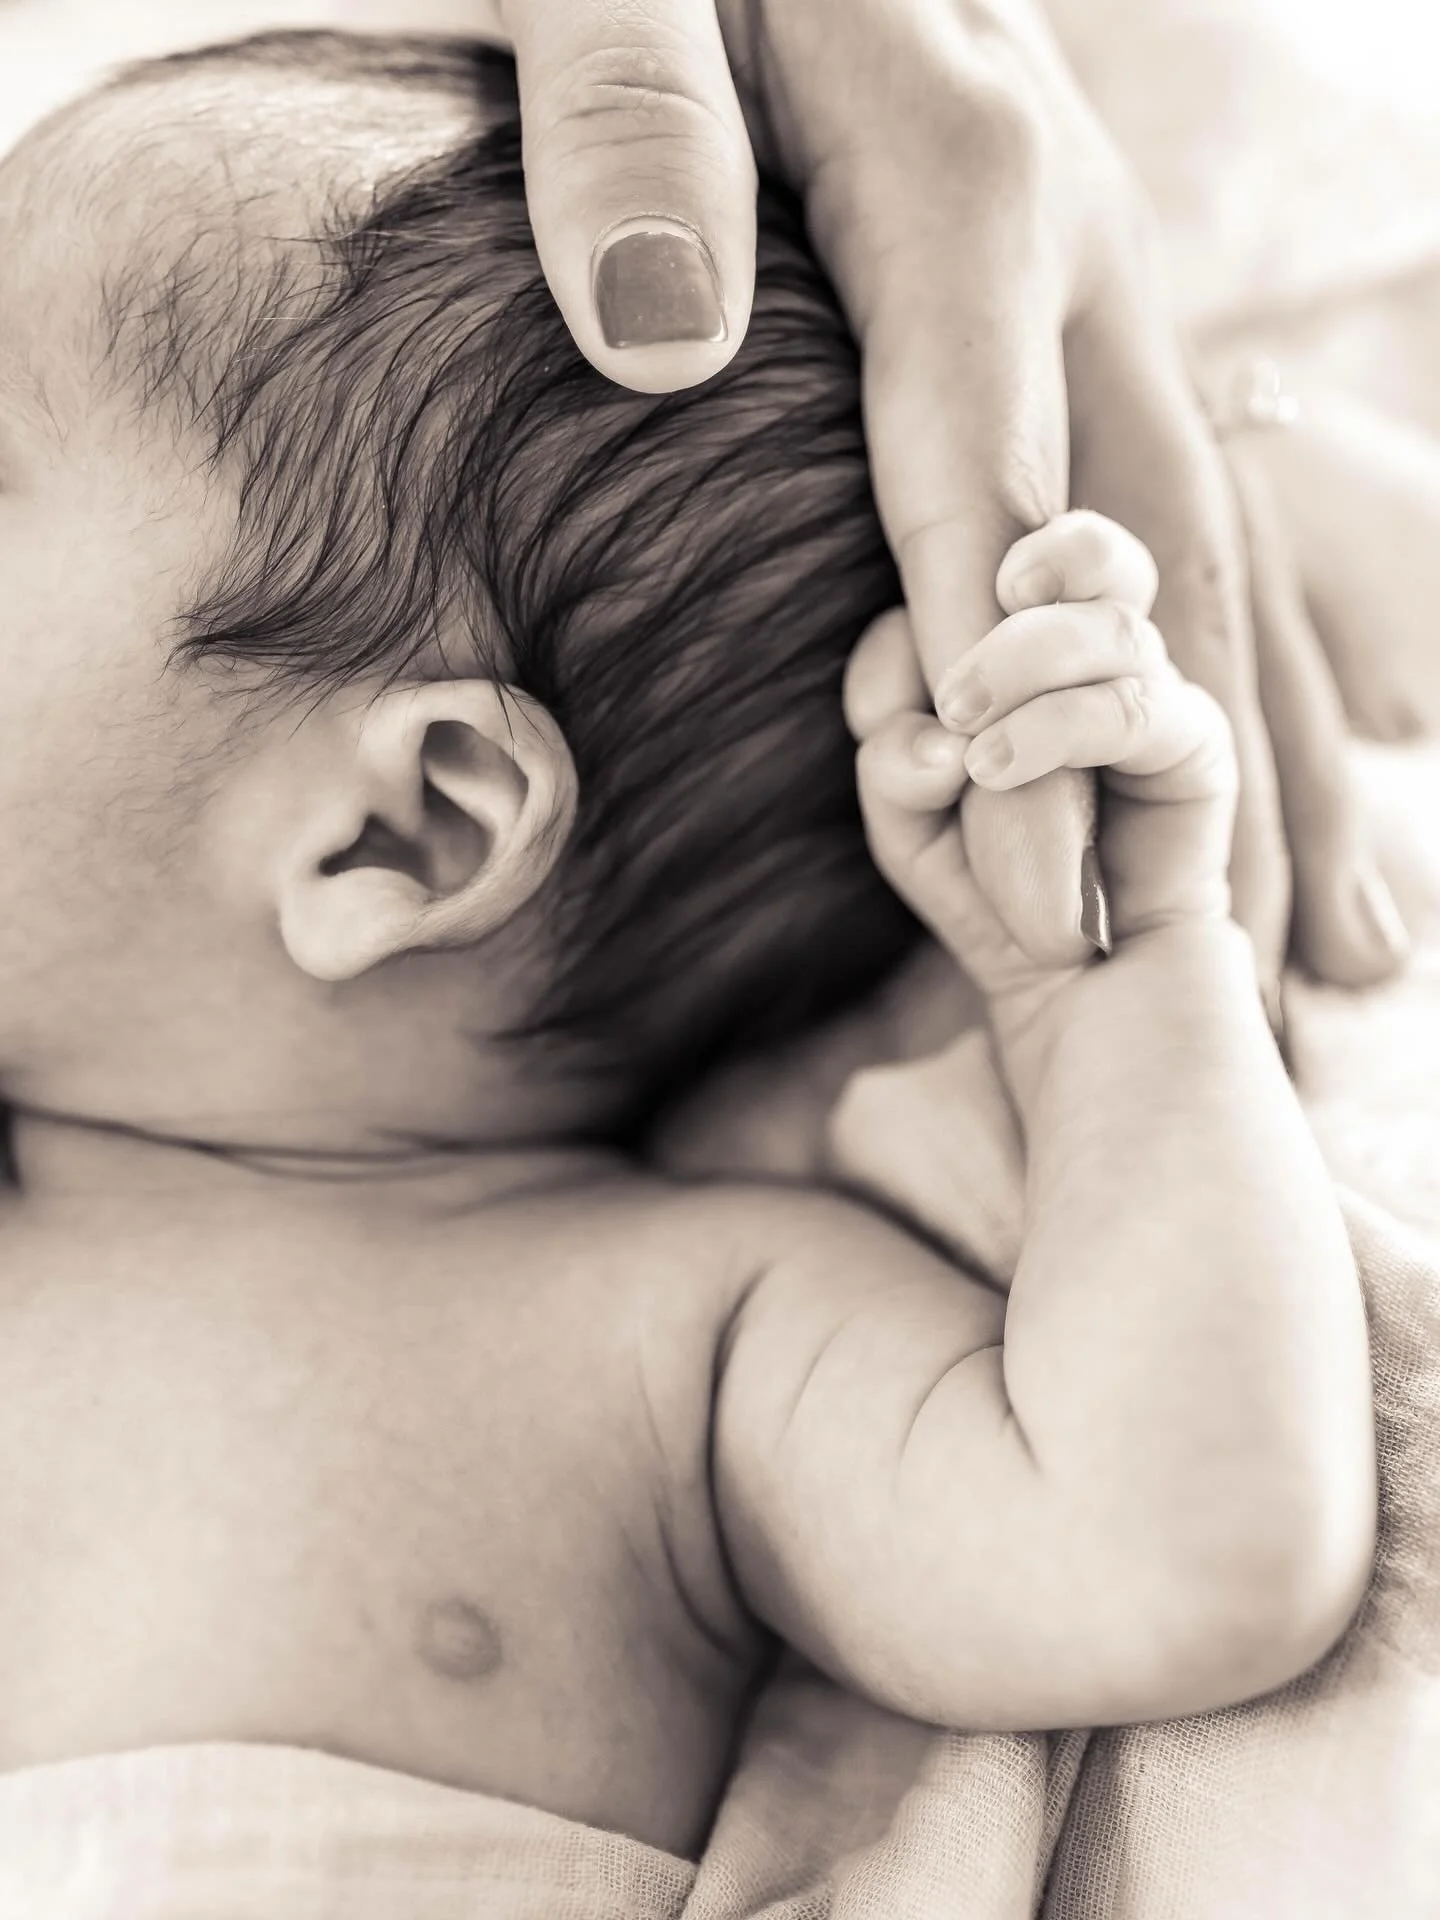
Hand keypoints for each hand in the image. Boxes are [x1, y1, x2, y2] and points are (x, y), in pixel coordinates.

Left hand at [480, 0, 1391, 991]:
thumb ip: (627, 118)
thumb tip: (663, 330)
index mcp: (956, 180)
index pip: (983, 494)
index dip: (1008, 704)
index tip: (1035, 896)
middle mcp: (1074, 237)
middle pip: (1162, 553)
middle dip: (1207, 779)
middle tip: (1268, 987)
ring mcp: (1100, 268)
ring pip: (1216, 542)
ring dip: (1277, 747)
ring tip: (1335, 938)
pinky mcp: (1078, 289)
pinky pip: (1186, 491)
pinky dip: (1245, 649)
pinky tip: (1276, 745)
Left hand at [851, 511, 1237, 1017]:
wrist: (1077, 989)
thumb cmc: (991, 893)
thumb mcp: (910, 828)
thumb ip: (893, 762)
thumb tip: (927, 728)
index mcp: (1027, 650)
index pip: (989, 570)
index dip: (924, 613)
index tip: (880, 706)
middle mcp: (1097, 658)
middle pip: (1086, 552)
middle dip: (1020, 567)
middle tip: (952, 676)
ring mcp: (1153, 696)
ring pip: (1110, 622)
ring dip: (1022, 662)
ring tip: (968, 737)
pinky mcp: (1196, 748)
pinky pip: (1137, 706)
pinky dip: (1058, 726)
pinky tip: (999, 768)